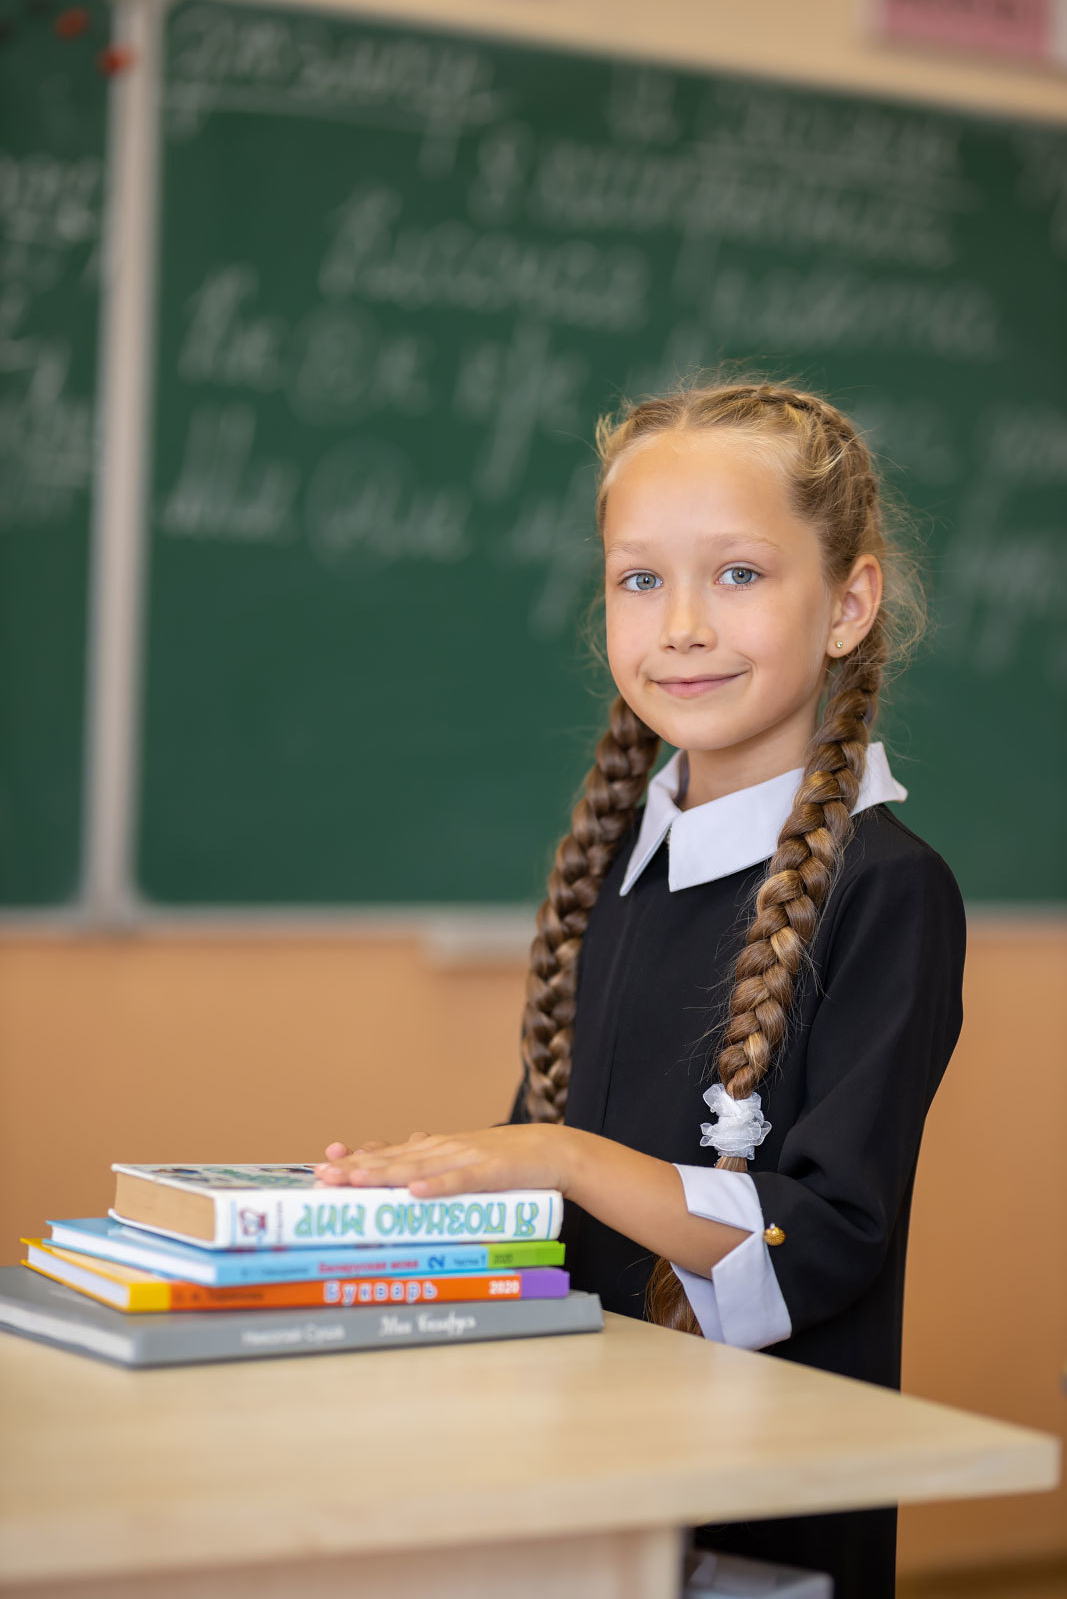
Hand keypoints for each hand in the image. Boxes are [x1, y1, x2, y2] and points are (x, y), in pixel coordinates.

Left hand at [313, 1124, 572, 1197]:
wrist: (552, 1150)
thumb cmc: (506, 1161)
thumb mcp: (463, 1160)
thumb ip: (435, 1166)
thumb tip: (402, 1180)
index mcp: (437, 1149)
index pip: (389, 1154)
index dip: (357, 1158)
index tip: (325, 1162)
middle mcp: (444, 1150)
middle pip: (394, 1160)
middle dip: (357, 1169)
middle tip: (324, 1176)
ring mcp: (466, 1159)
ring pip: (418, 1169)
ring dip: (385, 1175)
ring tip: (355, 1181)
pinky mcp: (490, 1173)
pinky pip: (460, 1182)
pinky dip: (437, 1187)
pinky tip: (415, 1193)